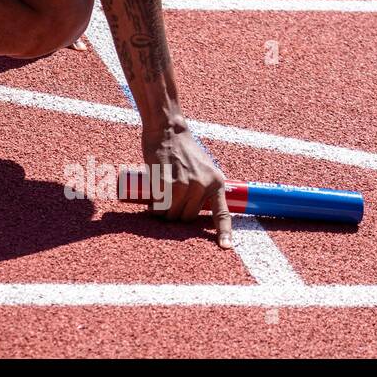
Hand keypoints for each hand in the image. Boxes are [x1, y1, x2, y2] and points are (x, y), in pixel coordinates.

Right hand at [142, 123, 232, 248]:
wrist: (168, 129)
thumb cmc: (184, 149)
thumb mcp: (204, 168)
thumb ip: (204, 186)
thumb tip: (197, 209)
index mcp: (216, 183)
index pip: (222, 213)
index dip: (224, 233)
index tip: (226, 247)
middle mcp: (202, 185)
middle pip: (188, 217)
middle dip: (177, 216)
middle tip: (168, 206)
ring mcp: (184, 184)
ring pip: (172, 214)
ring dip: (163, 215)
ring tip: (158, 205)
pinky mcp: (165, 182)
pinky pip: (159, 206)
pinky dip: (154, 208)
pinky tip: (151, 203)